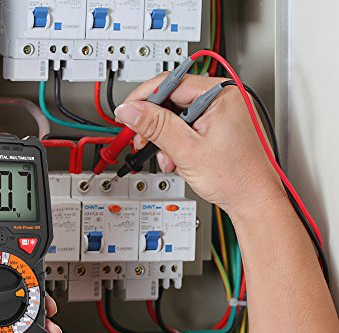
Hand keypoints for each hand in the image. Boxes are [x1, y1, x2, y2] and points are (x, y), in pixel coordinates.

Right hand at [114, 73, 285, 219]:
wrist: (253, 200)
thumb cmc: (236, 178)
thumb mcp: (187, 150)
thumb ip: (155, 126)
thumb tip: (130, 110)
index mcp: (221, 93)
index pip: (171, 83)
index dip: (144, 98)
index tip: (127, 111)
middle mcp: (224, 98)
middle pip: (172, 101)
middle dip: (155, 125)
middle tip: (143, 141)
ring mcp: (223, 113)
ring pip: (177, 117)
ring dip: (165, 139)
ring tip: (168, 158)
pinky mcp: (219, 127)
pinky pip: (188, 128)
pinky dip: (177, 144)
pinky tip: (178, 159)